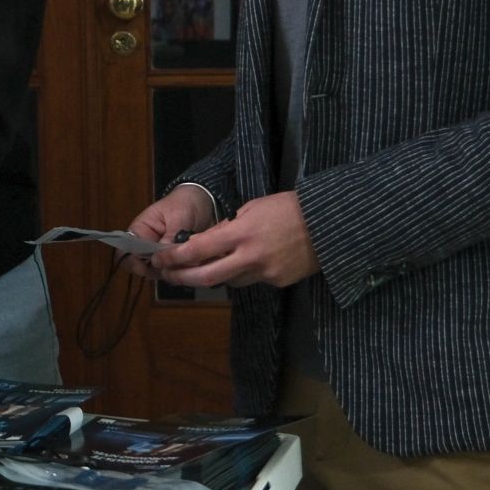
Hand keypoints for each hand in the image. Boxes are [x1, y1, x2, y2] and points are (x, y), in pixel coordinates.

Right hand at [120, 184, 216, 280]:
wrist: (203, 202)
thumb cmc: (184, 205)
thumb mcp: (178, 219)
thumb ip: (169, 239)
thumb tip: (163, 258)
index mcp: (139, 231)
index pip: (125, 252)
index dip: (134, 263)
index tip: (152, 266)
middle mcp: (145, 245)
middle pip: (140, 267)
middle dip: (156, 270)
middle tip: (173, 265)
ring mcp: (159, 254)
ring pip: (156, 272)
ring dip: (169, 271)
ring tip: (186, 261)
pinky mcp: (171, 260)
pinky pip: (170, 272)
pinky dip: (179, 271)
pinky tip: (190, 263)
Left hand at [151, 189, 318, 288]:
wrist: (328, 224)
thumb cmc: (288, 208)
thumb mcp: (251, 208)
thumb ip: (227, 227)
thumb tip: (205, 242)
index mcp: (241, 233)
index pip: (197, 251)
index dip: (174, 257)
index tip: (161, 259)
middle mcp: (250, 257)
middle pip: (206, 277)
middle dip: (182, 277)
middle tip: (168, 275)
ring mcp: (265, 273)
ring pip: (228, 281)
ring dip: (215, 275)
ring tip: (207, 265)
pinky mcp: (277, 282)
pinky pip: (251, 281)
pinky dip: (243, 273)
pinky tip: (250, 260)